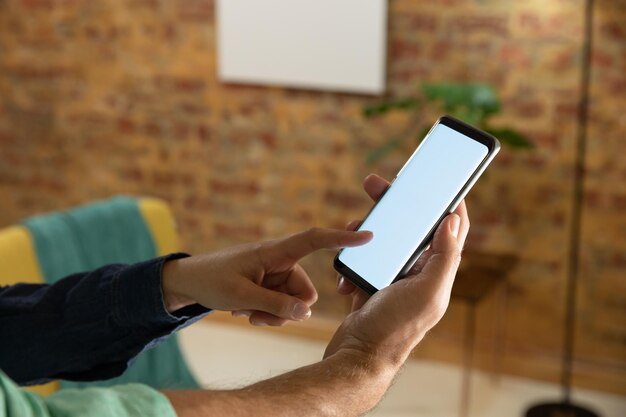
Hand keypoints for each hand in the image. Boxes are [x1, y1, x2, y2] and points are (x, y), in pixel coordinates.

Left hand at [161, 228, 372, 325]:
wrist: (191, 281)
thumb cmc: (212, 280)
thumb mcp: (241, 296)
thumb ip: (274, 305)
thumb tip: (304, 314)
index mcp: (275, 252)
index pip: (314, 240)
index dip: (341, 238)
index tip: (368, 235)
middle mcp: (281, 262)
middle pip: (305, 293)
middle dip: (286, 310)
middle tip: (256, 313)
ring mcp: (276, 275)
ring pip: (294, 305)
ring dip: (272, 314)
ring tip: (245, 310)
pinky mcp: (271, 285)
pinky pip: (283, 307)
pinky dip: (267, 314)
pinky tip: (245, 310)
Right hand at [325, 174, 468, 369]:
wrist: (358, 357)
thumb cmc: (394, 328)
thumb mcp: (426, 292)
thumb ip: (444, 257)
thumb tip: (454, 221)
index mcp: (436, 272)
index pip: (449, 230)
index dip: (445, 203)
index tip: (435, 181)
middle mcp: (418, 274)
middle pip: (410, 229)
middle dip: (394, 206)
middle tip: (374, 185)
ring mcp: (392, 279)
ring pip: (382, 241)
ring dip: (365, 234)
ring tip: (350, 231)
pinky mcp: (370, 284)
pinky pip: (362, 260)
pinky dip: (351, 261)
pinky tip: (345, 276)